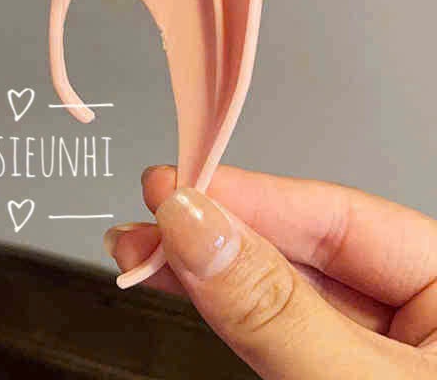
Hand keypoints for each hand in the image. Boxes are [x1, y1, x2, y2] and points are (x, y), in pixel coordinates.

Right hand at [106, 165, 436, 378]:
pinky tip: (180, 283)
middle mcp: (422, 316)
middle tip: (146, 217)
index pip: (343, 216)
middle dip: (216, 235)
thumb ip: (276, 309)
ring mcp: (379, 354)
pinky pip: (275, 330)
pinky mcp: (336, 376)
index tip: (179, 186)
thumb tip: (194, 225)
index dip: (252, 196)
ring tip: (138, 249)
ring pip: (280, 292)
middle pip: (304, 251)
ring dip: (204, 270)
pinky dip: (224, 310)